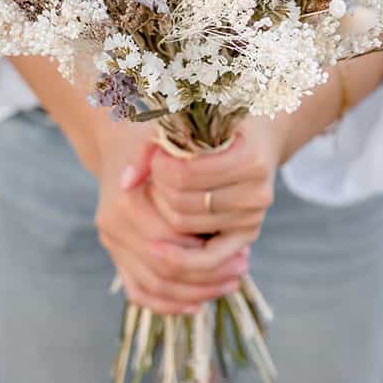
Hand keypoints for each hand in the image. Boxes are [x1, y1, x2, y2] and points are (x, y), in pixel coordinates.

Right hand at [94, 120, 250, 313]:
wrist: (118, 146)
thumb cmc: (158, 146)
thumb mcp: (178, 152)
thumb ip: (196, 183)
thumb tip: (221, 229)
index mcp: (126, 200)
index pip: (171, 239)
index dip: (205, 248)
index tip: (238, 248)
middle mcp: (112, 226)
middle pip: (162, 269)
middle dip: (205, 275)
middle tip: (241, 268)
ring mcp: (111, 244)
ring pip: (154, 287)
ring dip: (194, 291)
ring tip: (229, 283)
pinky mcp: (115, 256)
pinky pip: (139, 292)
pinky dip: (168, 304)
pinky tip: (199, 301)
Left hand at [134, 115, 290, 250]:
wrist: (258, 138)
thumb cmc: (218, 126)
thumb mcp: (190, 123)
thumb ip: (153, 149)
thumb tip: (124, 184)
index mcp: (250, 159)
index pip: (185, 174)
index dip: (160, 167)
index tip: (157, 156)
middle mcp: (257, 193)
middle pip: (183, 203)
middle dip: (160, 188)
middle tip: (156, 174)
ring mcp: (254, 218)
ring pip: (187, 226)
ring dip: (164, 211)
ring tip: (163, 191)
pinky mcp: (246, 236)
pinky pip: (208, 258)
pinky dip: (182, 257)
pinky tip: (157, 249)